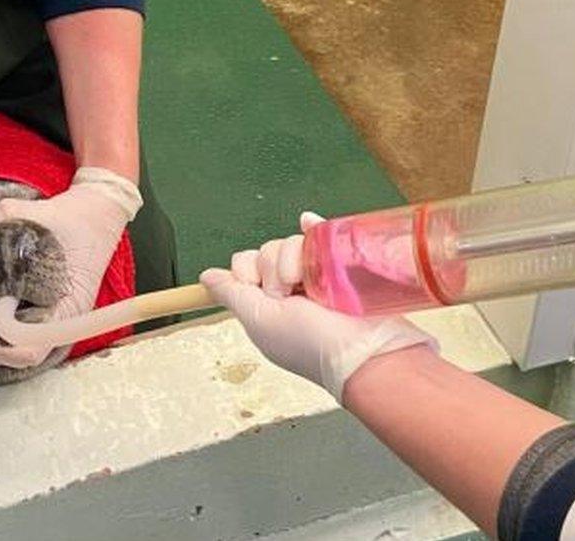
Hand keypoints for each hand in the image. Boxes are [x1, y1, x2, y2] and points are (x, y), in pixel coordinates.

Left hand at [0, 167, 141, 367]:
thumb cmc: (77, 219)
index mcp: (69, 307)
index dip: (1, 343)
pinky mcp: (41, 316)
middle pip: (18, 357)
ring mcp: (51, 321)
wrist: (97, 217)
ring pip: (14, 355)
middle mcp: (61, 322)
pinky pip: (16, 342)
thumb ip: (7, 214)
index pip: (32, 347)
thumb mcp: (46, 211)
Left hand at [199, 212, 435, 402]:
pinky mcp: (339, 265)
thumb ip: (232, 295)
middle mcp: (288, 289)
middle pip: (264, 251)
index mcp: (265, 305)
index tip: (262, 292)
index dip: (248, 273)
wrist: (368, 351)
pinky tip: (310, 223)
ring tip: (316, 289)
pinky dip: (313, 228)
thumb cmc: (314, 345)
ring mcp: (315, 276)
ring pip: (290, 243)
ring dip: (297, 260)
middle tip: (293, 297)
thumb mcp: (261, 321)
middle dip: (274, 270)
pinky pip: (318, 235)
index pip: (243, 266)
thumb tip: (206, 277)